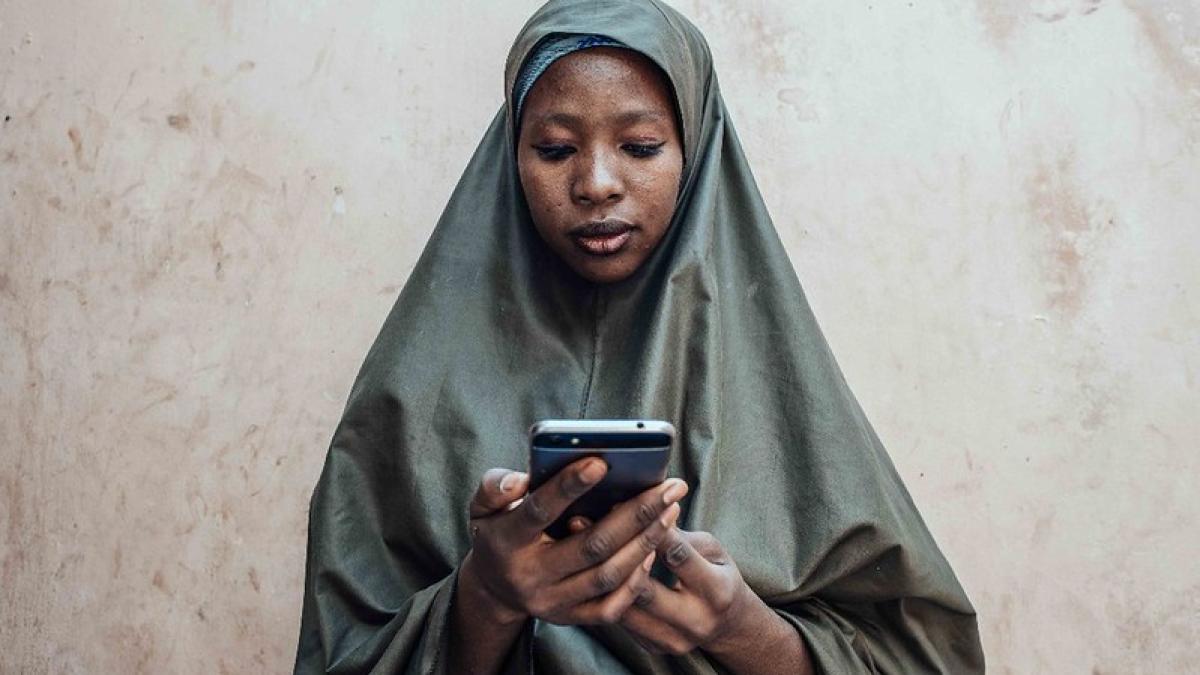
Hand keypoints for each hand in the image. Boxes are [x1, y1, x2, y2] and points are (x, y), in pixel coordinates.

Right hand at [460, 460, 687, 626]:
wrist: (494, 588)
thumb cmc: (497, 531)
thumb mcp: (482, 506)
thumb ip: (495, 487)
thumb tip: (520, 480)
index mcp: (507, 540)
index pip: (539, 511)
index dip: (568, 487)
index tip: (601, 462)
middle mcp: (530, 575)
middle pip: (591, 546)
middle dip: (636, 514)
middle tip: (670, 487)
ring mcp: (552, 601)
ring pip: (608, 575)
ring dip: (645, 543)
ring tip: (671, 511)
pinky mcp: (570, 617)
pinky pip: (611, 606)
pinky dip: (636, 579)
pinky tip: (655, 549)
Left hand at [566, 516, 758, 656]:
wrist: (724, 624)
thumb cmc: (715, 572)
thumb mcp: (710, 548)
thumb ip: (676, 534)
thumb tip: (639, 506)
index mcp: (717, 591)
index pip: (677, 555)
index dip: (648, 526)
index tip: (617, 501)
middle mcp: (696, 621)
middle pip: (644, 588)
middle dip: (611, 552)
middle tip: (579, 522)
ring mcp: (673, 639)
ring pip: (624, 608)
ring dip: (595, 573)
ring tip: (570, 541)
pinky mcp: (653, 647)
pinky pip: (620, 621)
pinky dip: (600, 593)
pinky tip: (579, 568)